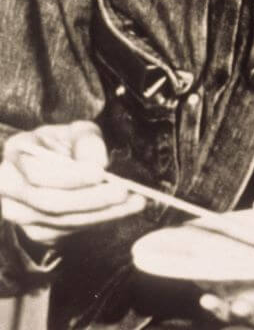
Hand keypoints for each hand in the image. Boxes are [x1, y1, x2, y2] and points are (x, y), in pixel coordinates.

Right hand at [0, 121, 145, 246]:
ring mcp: (21, 213)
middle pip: (50, 201)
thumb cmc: (64, 144)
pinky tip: (124, 209)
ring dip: (102, 212)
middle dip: (91, 199)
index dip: (69, 177)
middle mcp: (10, 186)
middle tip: (123, 191)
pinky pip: (70, 230)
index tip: (99, 174)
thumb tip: (97, 164)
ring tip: (135, 201)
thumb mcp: (76, 130)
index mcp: (17, 153)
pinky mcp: (37, 230)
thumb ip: (87, 140)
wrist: (52, 164)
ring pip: (62, 220)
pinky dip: (100, 220)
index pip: (37, 173)